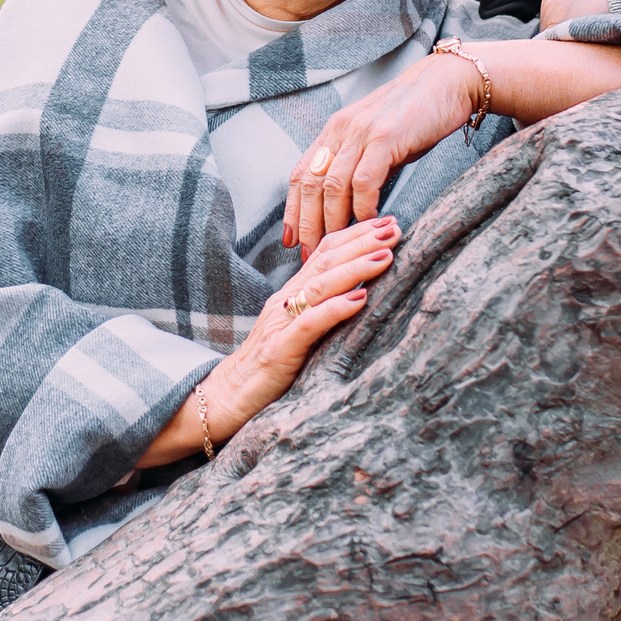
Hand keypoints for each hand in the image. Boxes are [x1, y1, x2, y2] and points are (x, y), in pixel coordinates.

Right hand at [142, 219, 397, 464]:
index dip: (355, 235)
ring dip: (355, 268)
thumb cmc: (268, 369)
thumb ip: (321, 311)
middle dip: (362, 241)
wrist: (225, 399)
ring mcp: (280, 324)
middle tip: (395, 226)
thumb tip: (362, 295)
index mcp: (291, 295)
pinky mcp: (278, 351)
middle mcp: (285, 302)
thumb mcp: (298, 333)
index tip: (387, 222)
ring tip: (386, 254)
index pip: (323, 253)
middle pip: (325, 261)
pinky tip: (360, 299)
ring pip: (319, 286)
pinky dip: (335, 309)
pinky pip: (308, 324)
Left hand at [282, 52, 479, 248]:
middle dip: (308, 224)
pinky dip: (363, 207)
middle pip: (310, 184)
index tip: (292, 240)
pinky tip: (370, 224)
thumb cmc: (417, 116)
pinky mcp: (385, 137)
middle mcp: (341, 129)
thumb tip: (349, 204)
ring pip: (333, 186)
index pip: (300, 174)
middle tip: (312, 255)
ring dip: (333, 222)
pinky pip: (364, 181)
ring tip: (337, 247)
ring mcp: (361, 132)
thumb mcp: (377, 139)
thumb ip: (360, 164)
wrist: (448, 82)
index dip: (292, 210)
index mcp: (335, 130)